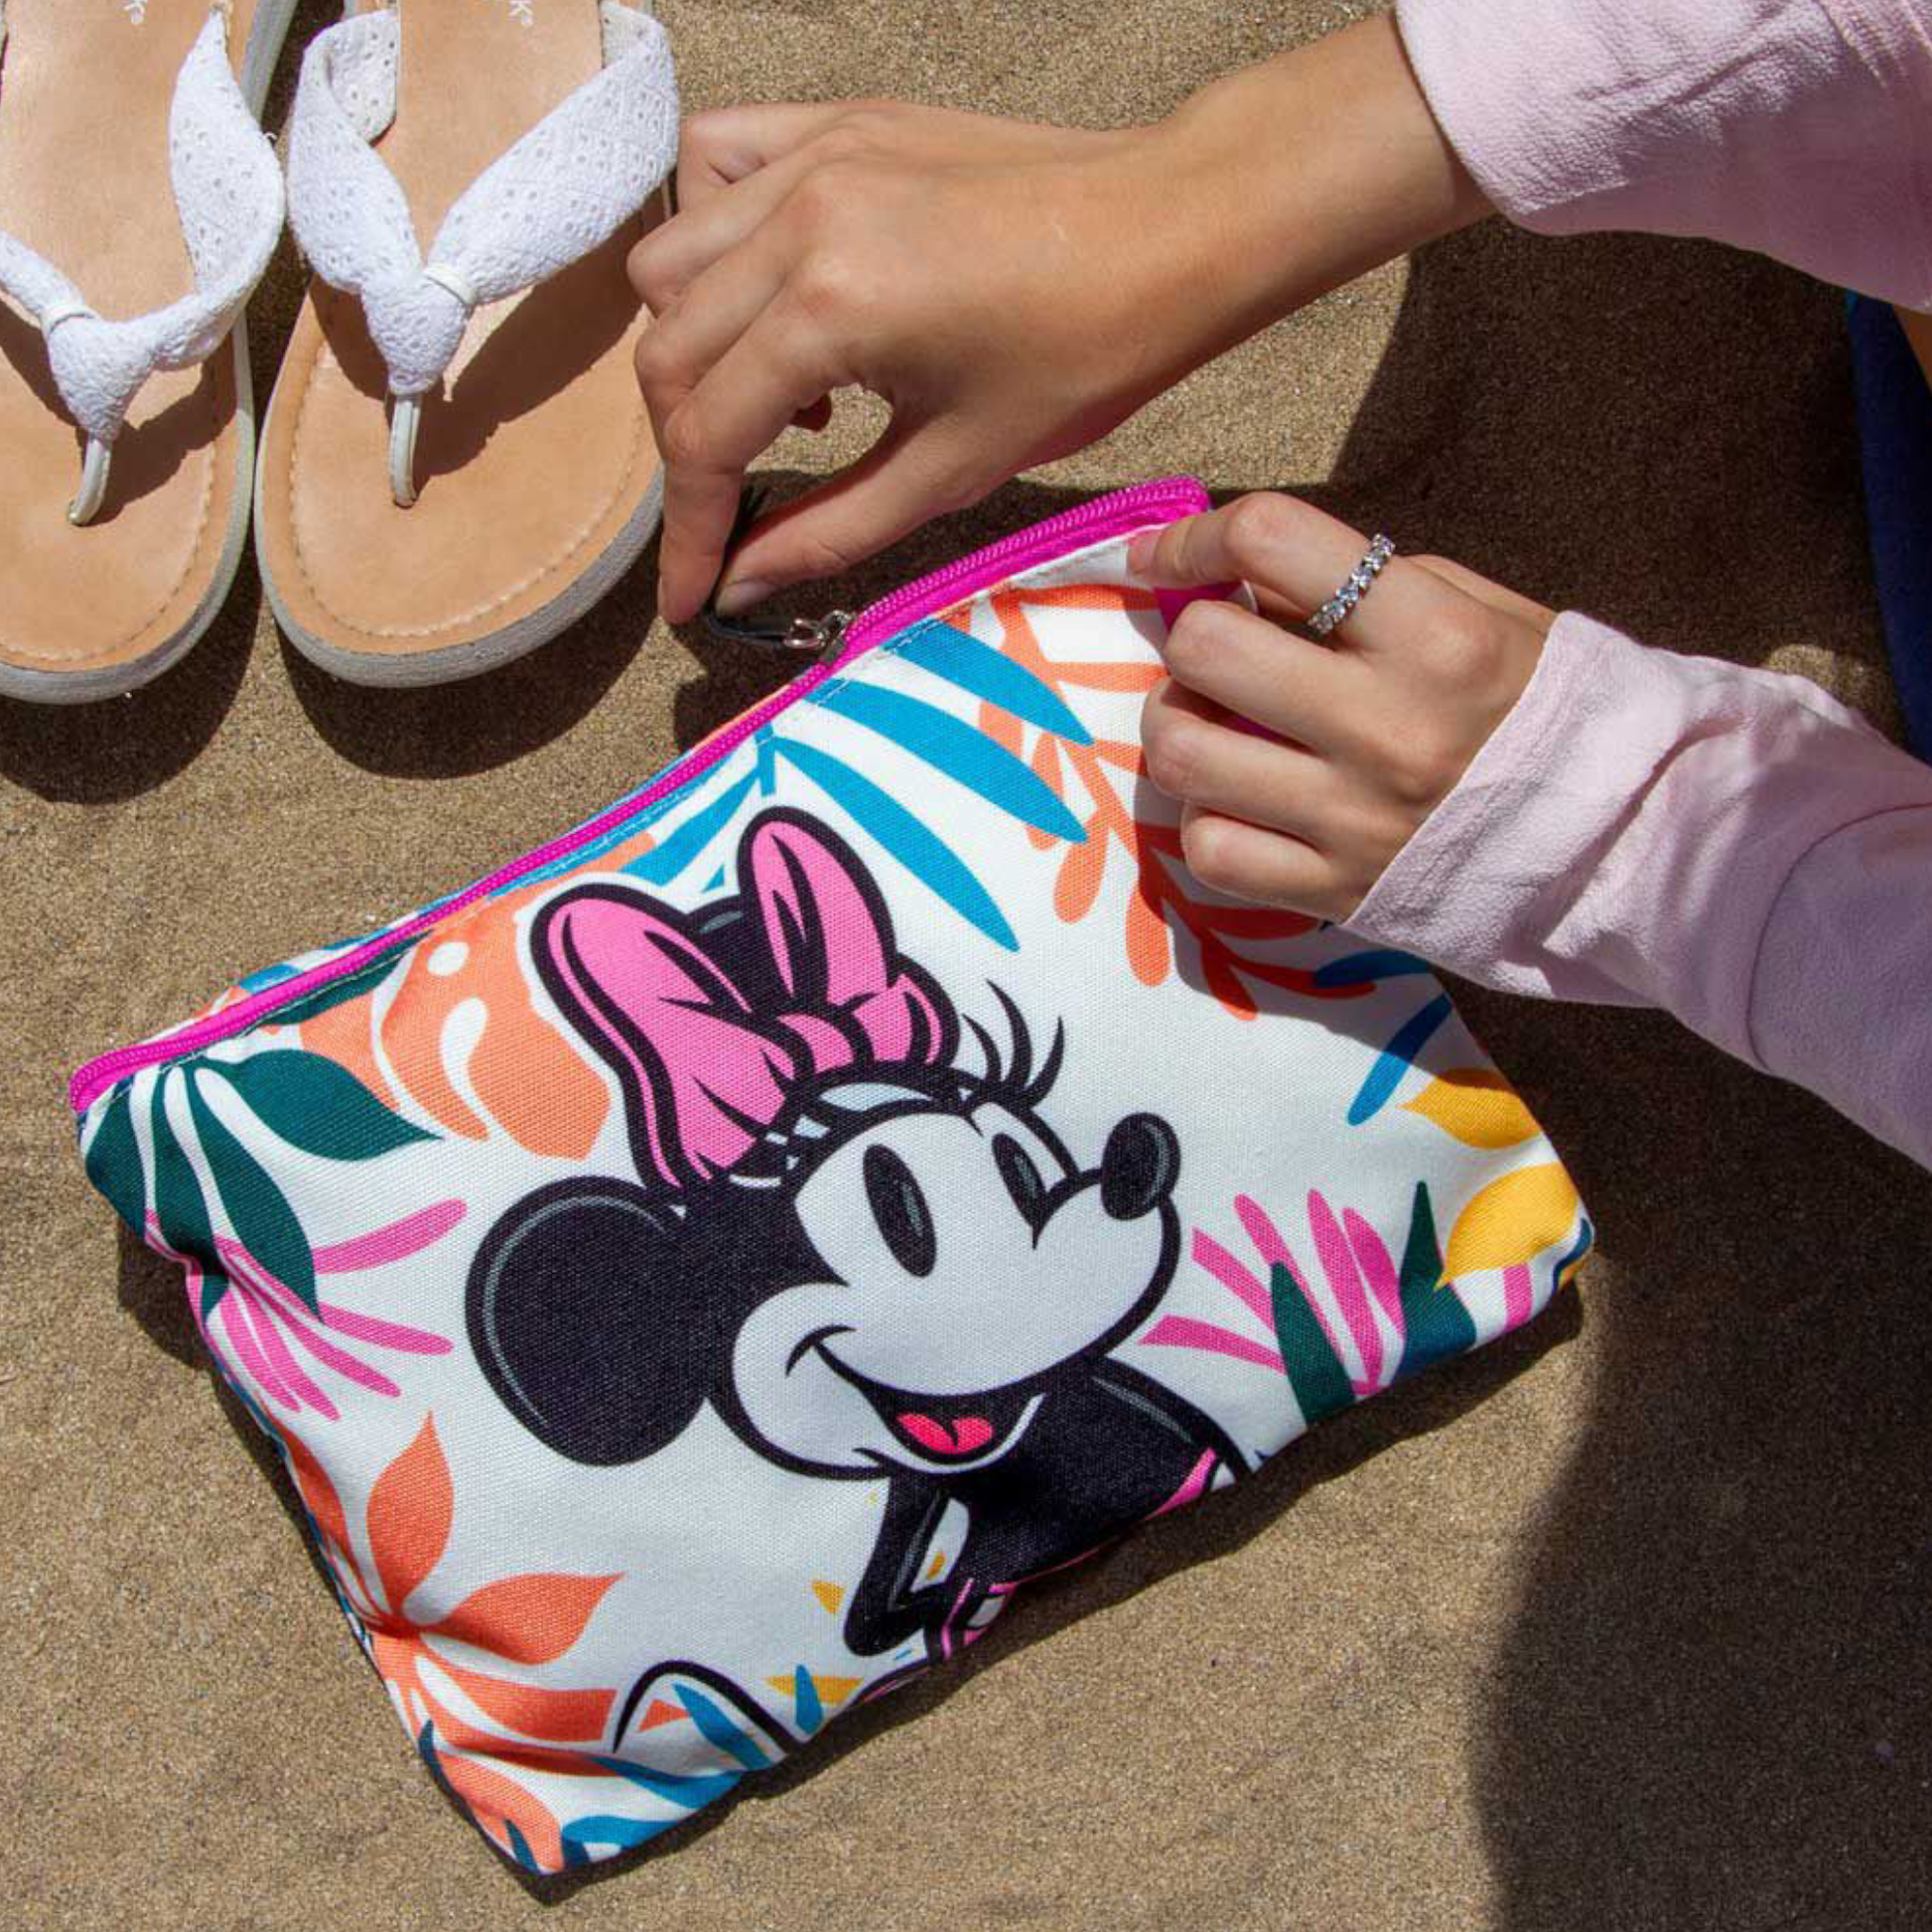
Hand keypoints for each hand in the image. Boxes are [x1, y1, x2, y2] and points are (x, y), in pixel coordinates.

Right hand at [629, 15, 1486, 621]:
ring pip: (670, 262)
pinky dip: (711, 235)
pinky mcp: (835, 124)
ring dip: (693, 347)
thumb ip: (829, 530)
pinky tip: (771, 289)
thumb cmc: (1087, 353)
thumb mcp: (953, 470)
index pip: (706, 436)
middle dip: (689, 452)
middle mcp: (799, 218)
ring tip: (783, 394)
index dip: (689, 531)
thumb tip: (741, 587)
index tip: (690, 596)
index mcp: (831, 307)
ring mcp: (812, 157)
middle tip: (738, 505)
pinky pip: (715, 163)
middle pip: (667, 352)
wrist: (1172, 230)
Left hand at [1133, 494, 1553, 921]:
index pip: (1272, 542)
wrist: (1617, 841)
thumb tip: (1243, 575)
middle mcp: (1386, 724)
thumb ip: (1362, 585)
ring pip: (1184, 756)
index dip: (1196, 536)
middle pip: (1205, 649)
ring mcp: (1354, 817)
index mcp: (1433, 635)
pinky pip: (1211, 852)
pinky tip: (1237, 803)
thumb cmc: (1538, 707)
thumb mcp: (1475, 613)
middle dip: (1190, 639)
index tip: (1165, 555)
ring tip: (1209, 724)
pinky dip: (1206, 821)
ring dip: (1176, 727)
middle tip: (1214, 654)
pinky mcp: (1335, 891)